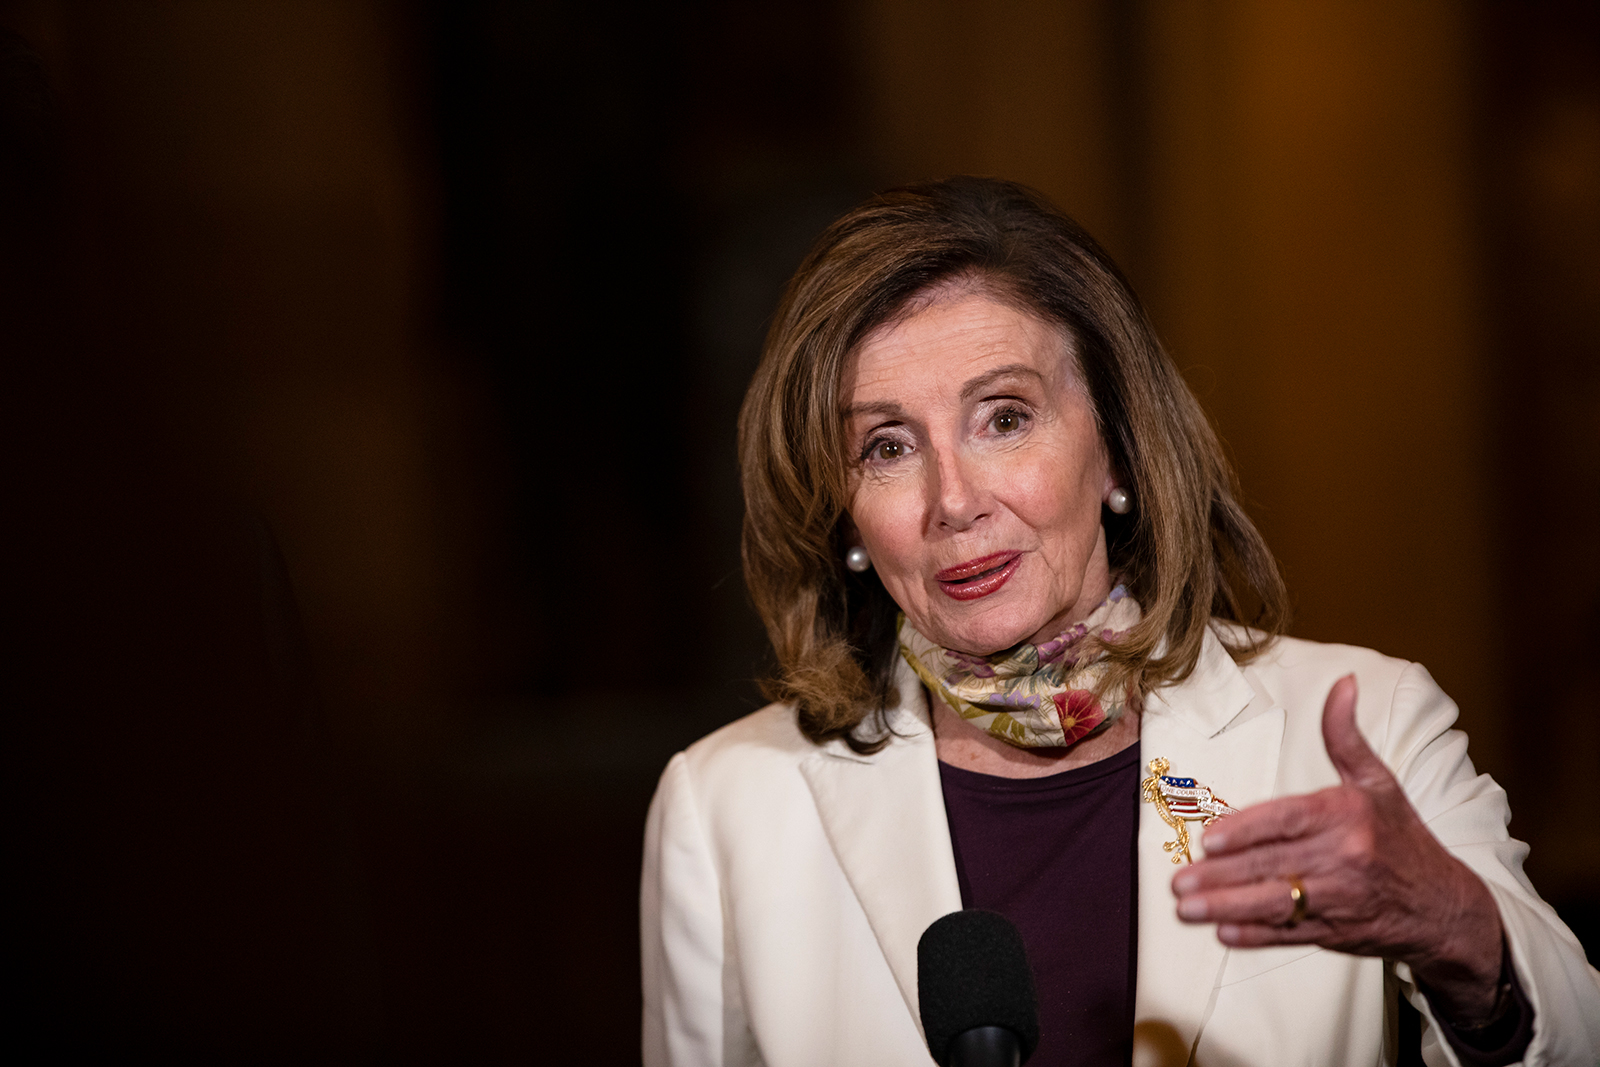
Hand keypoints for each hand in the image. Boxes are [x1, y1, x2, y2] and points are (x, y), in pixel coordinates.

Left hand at [1170, 675, 1505, 1022]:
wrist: (1444, 905)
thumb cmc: (1401, 836)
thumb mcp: (1379, 781)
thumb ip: (1345, 736)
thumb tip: (1342, 683)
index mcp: (1347, 816)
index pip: (1288, 821)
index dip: (1247, 831)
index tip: (1210, 839)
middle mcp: (1344, 858)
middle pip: (1273, 865)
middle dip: (1221, 875)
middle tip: (1178, 881)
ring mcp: (1340, 899)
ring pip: (1276, 904)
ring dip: (1227, 907)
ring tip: (1186, 908)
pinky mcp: (1337, 933)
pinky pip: (1290, 935)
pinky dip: (1256, 936)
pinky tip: (1224, 934)